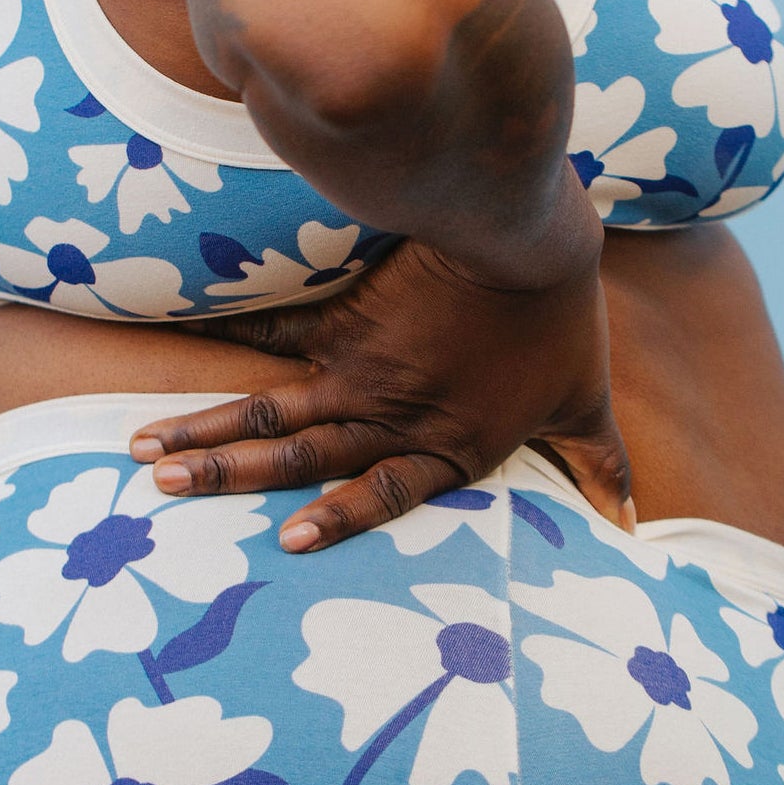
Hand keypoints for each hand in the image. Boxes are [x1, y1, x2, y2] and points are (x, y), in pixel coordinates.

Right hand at [129, 227, 634, 553]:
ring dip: (208, 429)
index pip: (378, 498)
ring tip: (146, 448)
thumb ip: (601, 466)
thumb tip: (638, 524)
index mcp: (446, 447)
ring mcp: (363, 365)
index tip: (284, 543)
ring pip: (273, 408)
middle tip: (162, 492)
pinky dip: (234, 337)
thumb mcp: (586, 402)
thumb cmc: (561, 323)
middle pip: (299, 460)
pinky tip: (185, 345)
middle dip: (227, 479)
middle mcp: (391, 416)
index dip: (332, 522)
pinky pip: (281, 327)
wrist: (527, 241)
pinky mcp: (349, 311)